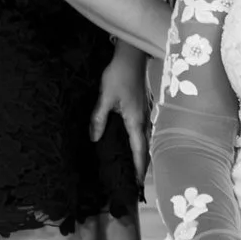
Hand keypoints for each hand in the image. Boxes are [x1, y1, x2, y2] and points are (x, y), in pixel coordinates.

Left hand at [90, 47, 150, 179]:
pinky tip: (133, 144)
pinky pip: (143, 131)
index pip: (139, 150)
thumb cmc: (118, 75)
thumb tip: (94, 138)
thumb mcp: (104, 97)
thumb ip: (99, 119)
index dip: (138, 168)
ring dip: (142, 154)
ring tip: (136, 168)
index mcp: (135, 120)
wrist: (131, 56)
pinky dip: (140, 143)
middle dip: (142, 165)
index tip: (137, 184)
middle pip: (145, 148)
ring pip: (146, 139)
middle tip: (136, 182)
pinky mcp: (143, 108)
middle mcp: (144, 119)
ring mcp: (146, 113)